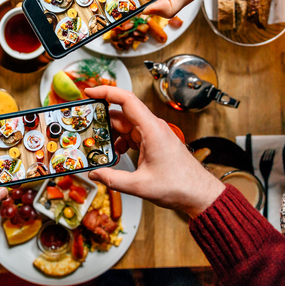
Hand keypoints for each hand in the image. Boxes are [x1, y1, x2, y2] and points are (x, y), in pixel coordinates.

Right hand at [85, 86, 224, 217]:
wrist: (199, 194)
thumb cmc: (180, 186)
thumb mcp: (140, 186)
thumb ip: (113, 179)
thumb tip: (95, 174)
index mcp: (152, 129)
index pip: (126, 99)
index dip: (106, 92)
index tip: (90, 92)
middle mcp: (153, 127)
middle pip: (121, 114)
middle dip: (102, 121)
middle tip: (85, 128)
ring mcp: (153, 134)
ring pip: (125, 126)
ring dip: (111, 135)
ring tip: (98, 146)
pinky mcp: (153, 142)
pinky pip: (131, 136)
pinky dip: (120, 142)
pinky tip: (115, 155)